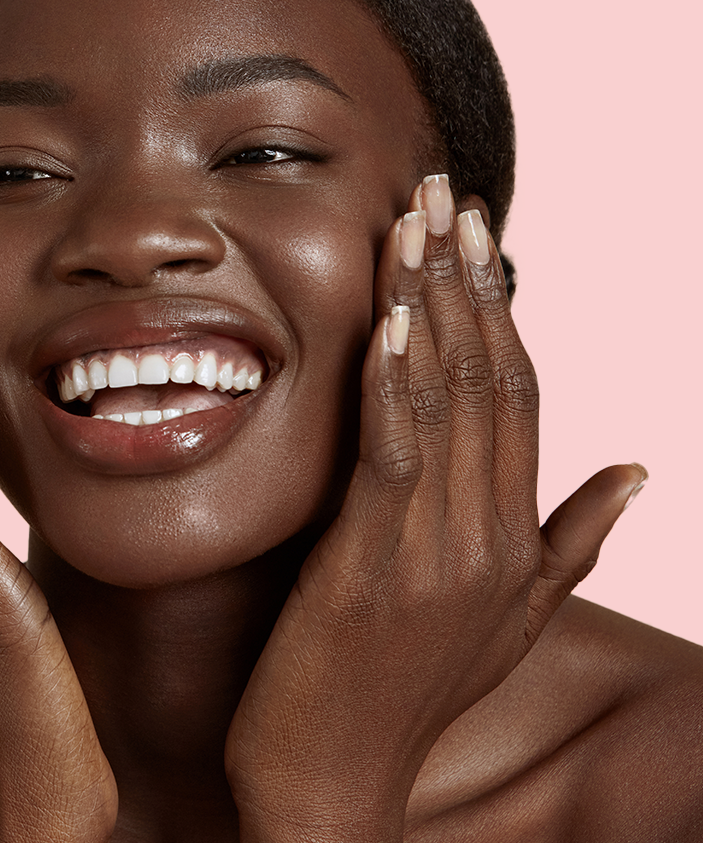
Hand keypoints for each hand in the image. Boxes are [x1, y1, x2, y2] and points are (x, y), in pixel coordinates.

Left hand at [225, 175, 645, 841]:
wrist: (336, 782)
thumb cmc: (407, 691)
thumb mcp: (506, 618)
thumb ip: (570, 541)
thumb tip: (640, 468)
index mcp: (516, 536)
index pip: (522, 394)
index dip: (502, 308)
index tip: (481, 235)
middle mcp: (490, 534)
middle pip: (489, 378)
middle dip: (467, 278)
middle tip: (447, 193)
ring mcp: (438, 550)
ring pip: (445, 401)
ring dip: (430, 303)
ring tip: (416, 222)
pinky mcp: (374, 566)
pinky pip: (395, 454)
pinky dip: (395, 382)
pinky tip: (390, 319)